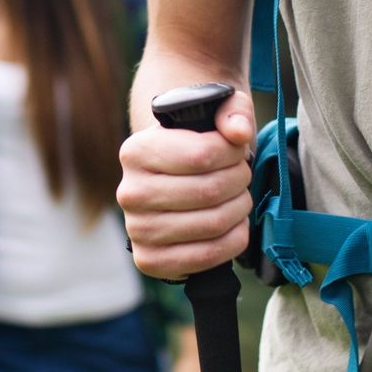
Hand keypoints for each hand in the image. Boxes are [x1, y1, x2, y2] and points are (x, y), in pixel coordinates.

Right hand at [117, 90, 255, 278]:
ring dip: (240, 209)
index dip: (234, 153)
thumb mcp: (213, 115)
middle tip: (242, 175)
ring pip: (212, 223)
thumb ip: (232, 112)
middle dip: (240, 181)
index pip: (202, 154)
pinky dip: (233, 240)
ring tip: (239, 197)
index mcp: (136, 151)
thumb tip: (238, 133)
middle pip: (209, 191)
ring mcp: (137, 229)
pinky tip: (234, 225)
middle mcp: (130, 191)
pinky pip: (206, 256)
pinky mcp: (149, 259)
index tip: (238, 150)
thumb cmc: (195, 145)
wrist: (170, 183)